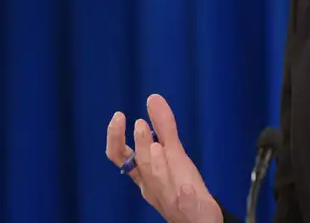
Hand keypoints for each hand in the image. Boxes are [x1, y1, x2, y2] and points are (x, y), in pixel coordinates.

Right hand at [105, 94, 222, 222]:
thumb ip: (164, 126)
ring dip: (156, 165)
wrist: (193, 218)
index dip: (116, 136)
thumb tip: (153, 97)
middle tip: (139, 124)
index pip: (120, 156)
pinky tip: (188, 188)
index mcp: (143, 172)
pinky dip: (185, 196)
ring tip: (158, 146)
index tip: (120, 115)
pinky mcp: (190, 208)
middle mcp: (151, 184)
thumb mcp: (171, 153)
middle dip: (140, 145)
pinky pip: (185, 203)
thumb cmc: (177, 183)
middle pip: (141, 166)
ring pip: (158, 183)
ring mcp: (169, 197)